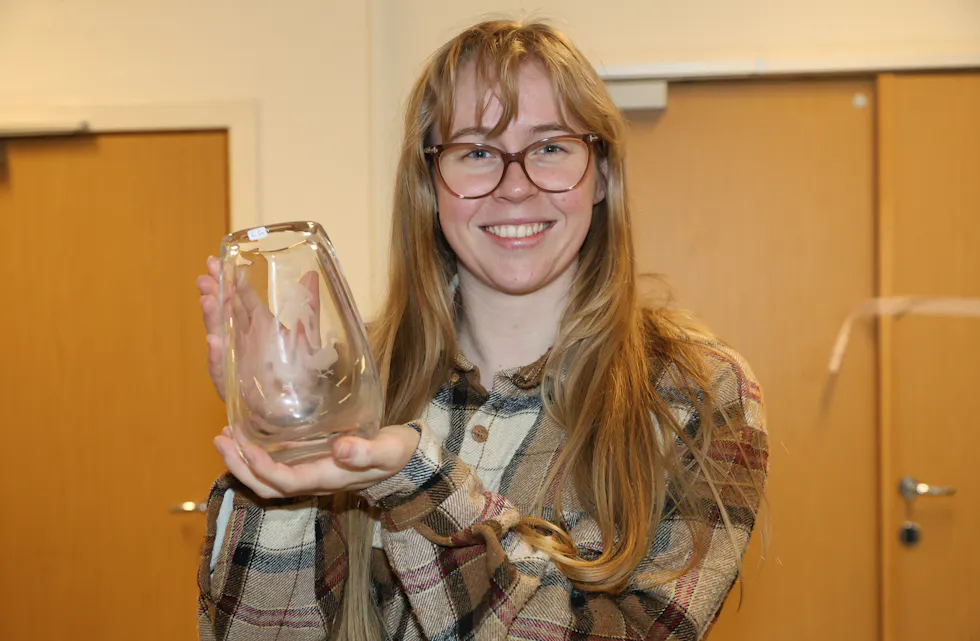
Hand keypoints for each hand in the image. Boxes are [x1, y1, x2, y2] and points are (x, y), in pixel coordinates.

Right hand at [197, 255, 325, 407]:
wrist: (297, 410)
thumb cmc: (300, 373)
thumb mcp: (306, 335)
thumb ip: (308, 306)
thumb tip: (311, 274)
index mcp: (260, 326)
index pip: (241, 298)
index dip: (229, 280)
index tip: (217, 261)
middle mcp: (243, 339)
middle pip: (225, 312)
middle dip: (214, 292)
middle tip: (205, 275)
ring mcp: (235, 360)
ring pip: (219, 336)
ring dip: (212, 318)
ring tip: (208, 299)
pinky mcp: (232, 384)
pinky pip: (221, 370)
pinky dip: (216, 356)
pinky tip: (214, 342)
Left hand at [213, 424, 420, 497]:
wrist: (407, 461)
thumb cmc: (398, 455)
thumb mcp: (388, 450)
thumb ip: (366, 451)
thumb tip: (340, 448)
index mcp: (328, 479)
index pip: (286, 482)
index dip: (261, 468)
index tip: (244, 446)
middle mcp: (314, 482)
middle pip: (267, 487)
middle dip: (240, 467)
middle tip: (220, 439)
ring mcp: (310, 476)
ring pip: (267, 480)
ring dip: (242, 462)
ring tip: (225, 436)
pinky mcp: (310, 465)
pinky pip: (276, 468)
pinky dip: (256, 455)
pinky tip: (248, 435)